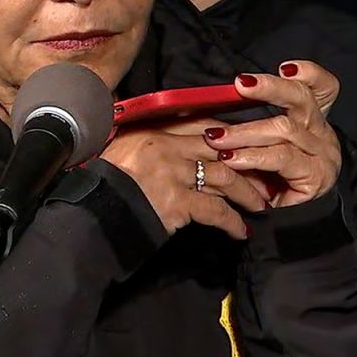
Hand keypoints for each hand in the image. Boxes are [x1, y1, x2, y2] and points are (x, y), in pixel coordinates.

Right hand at [100, 125, 268, 239]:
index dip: (228, 134)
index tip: (247, 143)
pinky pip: (215, 209)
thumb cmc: (102, 188)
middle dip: (246, 161)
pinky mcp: (177, 202)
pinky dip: (232, 221)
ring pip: (223, 176)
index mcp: (152, 133)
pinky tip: (242, 231)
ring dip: (246, 192)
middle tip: (265, 174)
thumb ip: (142, 143)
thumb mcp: (120, 152)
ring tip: (260, 204)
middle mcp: (166, 148)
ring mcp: (173, 174)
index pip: (200, 126)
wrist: (91, 217)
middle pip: (219, 148)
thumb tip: (155, 139)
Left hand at [203, 61, 342, 208]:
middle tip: (239, 84)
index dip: (309, 73)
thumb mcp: (262, 150)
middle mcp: (323, 134)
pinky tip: (232, 159)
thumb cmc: (270, 184)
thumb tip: (219, 101)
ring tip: (217, 137)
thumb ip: (254, 125)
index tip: (284, 66)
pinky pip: (282, 158)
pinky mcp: (315, 177)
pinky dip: (253, 157)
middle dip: (269, 88)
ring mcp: (322, 155)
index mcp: (314, 122)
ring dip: (245, 131)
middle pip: (303, 98)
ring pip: (285, 129)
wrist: (288, 230)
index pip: (323, 87)